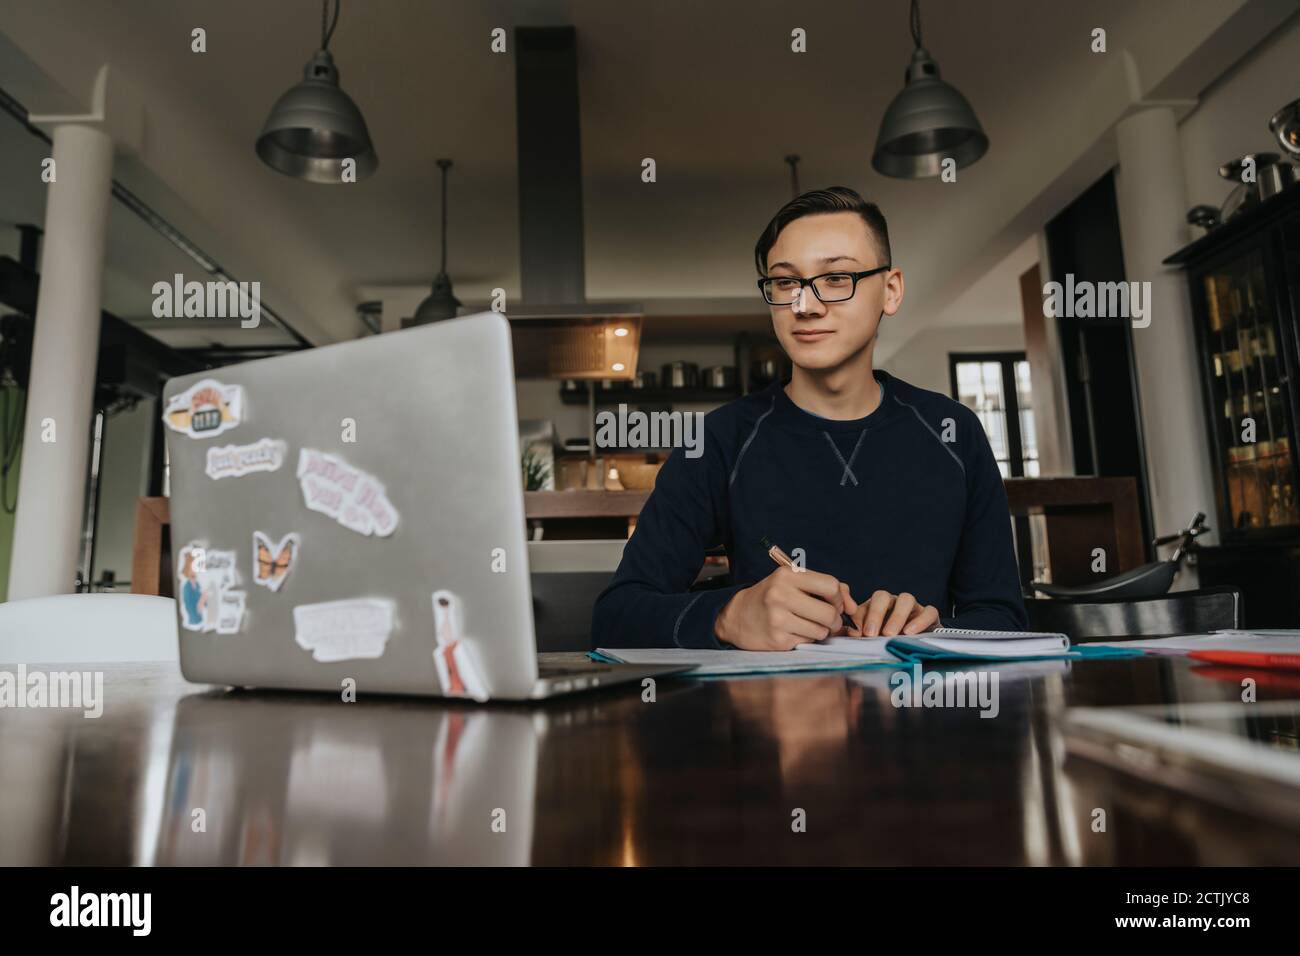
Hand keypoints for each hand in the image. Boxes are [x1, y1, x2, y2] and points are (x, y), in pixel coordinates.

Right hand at [714, 567, 857, 650]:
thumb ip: (826, 588)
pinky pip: (808, 641)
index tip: (833, 603)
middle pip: (829, 612)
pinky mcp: (777, 639)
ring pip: (821, 630)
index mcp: (787, 575)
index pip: (831, 585)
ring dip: (821, 631)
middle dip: (834, 620)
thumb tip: (852, 606)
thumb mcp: (793, 582)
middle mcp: (781, 595)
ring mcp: (778, 618)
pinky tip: (794, 632)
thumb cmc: (772, 597)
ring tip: (807, 624)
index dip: (838, 598)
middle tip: (827, 620)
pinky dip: (807, 638)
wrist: (737, 616)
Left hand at [849, 590, 939, 636]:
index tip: (859, 633)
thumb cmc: (889, 641)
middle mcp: (894, 602)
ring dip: (897, 616)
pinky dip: (920, 621)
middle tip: (872, 634)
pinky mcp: (930, 615)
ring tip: (890, 634)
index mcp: (877, 606)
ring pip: (906, 599)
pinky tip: (910, 633)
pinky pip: (928, 611)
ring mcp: (913, 607)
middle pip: (883, 597)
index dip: (861, 616)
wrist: (917, 647)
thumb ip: (860, 633)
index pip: (866, 603)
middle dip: (876, 614)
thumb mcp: (873, 637)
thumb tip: (853, 633)